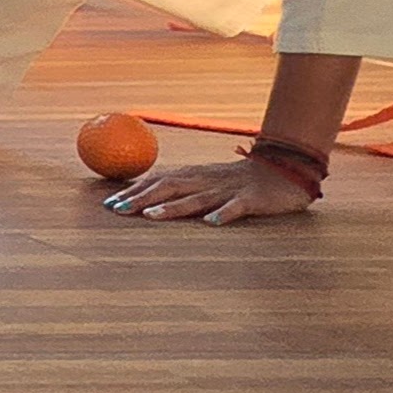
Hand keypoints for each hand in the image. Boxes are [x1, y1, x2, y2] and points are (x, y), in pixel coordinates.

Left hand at [103, 157, 318, 225]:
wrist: (284, 169)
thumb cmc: (238, 180)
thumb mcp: (206, 180)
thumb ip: (180, 186)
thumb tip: (145, 195)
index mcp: (194, 176)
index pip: (158, 182)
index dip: (133, 191)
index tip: (108, 203)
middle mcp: (206, 181)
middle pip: (169, 188)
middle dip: (141, 199)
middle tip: (117, 210)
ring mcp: (228, 190)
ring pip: (197, 198)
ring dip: (172, 207)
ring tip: (150, 216)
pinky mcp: (252, 199)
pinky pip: (236, 208)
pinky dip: (223, 214)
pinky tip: (210, 223)